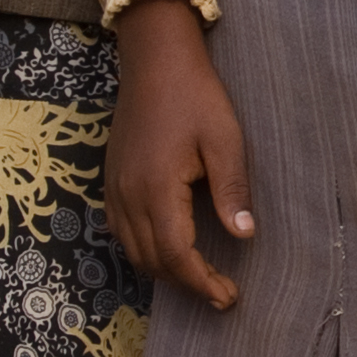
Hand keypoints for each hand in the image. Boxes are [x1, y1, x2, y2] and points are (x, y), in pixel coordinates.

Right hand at [108, 0, 257, 313]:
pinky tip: (170, 246)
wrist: (155, 60)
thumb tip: (245, 235)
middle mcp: (130, 195)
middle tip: (222, 290)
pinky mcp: (112, 181)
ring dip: (165, 270)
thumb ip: (232, 190)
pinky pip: (121, 231)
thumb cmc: (195, 95)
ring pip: (134, 251)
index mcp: (158, 188)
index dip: (202, 282)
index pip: (176, 255)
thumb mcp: (225, 140)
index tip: (229, 296)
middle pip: (153, 262)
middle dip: (187, 283)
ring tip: (201, 274)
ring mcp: (116, 189)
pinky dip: (145, 250)